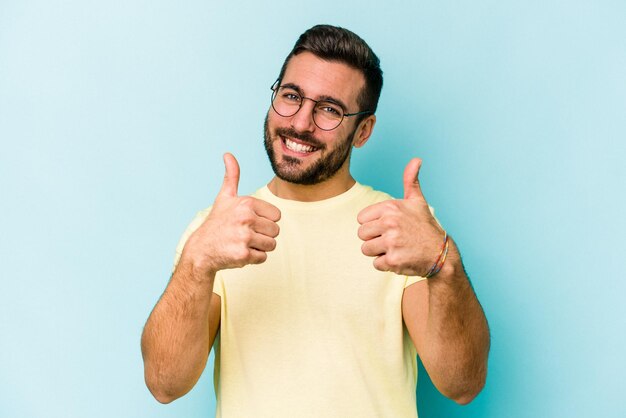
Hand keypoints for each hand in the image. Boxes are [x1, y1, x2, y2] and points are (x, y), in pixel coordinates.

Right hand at [184, 153, 280, 274]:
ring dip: (259, 247)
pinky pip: (263, 257)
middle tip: (244, 234)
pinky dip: (254, 258)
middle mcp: (246, 218)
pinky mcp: (243, 254)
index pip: (277, 215)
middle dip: (263, 235)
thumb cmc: (217, 222)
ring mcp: (244, 237)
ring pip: (272, 245)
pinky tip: (239, 252)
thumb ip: (232, 176)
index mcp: (247, 203)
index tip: (248, 222)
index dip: (265, 221)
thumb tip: (228, 154)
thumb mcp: (225, 197)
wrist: (201, 249)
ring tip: (242, 243)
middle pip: (276, 231)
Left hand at [357, 158, 443, 275]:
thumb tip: (416, 159)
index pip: (361, 219)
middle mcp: (390, 223)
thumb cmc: (425, 226)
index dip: (373, 225)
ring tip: (396, 248)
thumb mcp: (417, 201)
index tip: (389, 227)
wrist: (441, 253)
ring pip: (366, 249)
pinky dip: (386, 264)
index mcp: (391, 208)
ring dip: (378, 252)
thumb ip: (411, 181)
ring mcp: (391, 242)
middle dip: (374, 239)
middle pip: (361, 234)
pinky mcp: (393, 260)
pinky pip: (375, 264)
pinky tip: (400, 258)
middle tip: (393, 239)